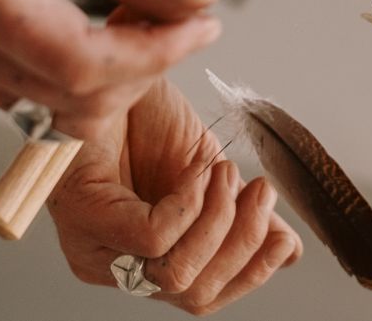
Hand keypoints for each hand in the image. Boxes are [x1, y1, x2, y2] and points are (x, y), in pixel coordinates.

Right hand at [0, 0, 220, 138]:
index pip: (79, 62)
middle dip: (151, 61)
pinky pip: (51, 94)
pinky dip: (100, 70)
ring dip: (129, 70)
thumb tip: (196, 0)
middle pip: (78, 94)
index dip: (155, 53)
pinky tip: (119, 25)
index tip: (205, 22)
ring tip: (155, 11)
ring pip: (69, 105)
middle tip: (190, 10)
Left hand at [49, 79, 302, 314]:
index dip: (249, 273)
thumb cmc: (147, 122)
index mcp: (146, 261)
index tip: (283, 236)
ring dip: (218, 220)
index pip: (202, 297)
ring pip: (173, 273)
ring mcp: (93, 244)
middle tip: (259, 192)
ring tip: (226, 173)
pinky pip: (152, 237)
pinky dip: (189, 205)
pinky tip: (198, 173)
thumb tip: (288, 249)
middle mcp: (115, 266)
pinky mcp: (83, 214)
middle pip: (193, 294)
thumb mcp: (211, 175)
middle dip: (242, 244)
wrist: (120, 74)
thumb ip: (242, 215)